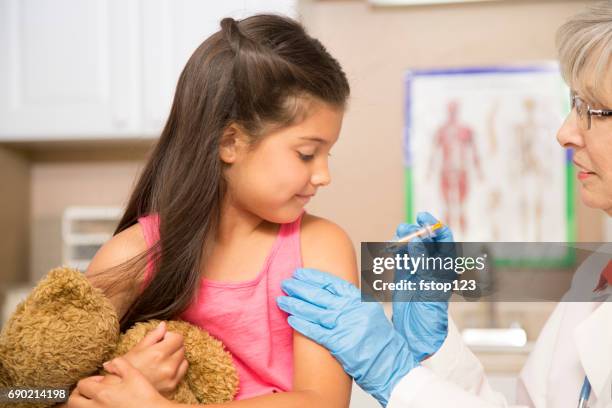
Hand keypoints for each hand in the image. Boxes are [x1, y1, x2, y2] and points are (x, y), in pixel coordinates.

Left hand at [67, 357, 168, 407]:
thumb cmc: (145, 397)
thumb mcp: (135, 375)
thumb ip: (120, 364)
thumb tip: (107, 364)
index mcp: (102, 393)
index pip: (82, 385)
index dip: (89, 381)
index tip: (98, 381)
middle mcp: (96, 407)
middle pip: (73, 402)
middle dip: (78, 394)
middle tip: (88, 391)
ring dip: (82, 404)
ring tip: (93, 400)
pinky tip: (102, 407)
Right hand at [122, 321, 187, 396]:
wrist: (123, 389)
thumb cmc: (128, 367)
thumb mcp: (137, 348)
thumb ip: (153, 335)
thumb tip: (164, 325)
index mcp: (158, 353)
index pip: (178, 338)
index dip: (170, 336)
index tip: (163, 339)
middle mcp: (168, 365)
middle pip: (182, 348)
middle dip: (173, 345)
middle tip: (161, 349)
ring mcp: (171, 376)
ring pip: (184, 359)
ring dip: (176, 356)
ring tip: (163, 359)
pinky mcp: (172, 385)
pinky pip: (183, 370)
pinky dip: (177, 367)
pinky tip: (166, 368)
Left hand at [277, 268, 417, 406]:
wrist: (392, 365)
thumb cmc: (381, 341)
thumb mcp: (370, 314)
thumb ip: (352, 302)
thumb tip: (331, 293)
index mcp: (360, 300)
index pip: (333, 283)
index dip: (314, 277)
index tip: (300, 273)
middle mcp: (352, 310)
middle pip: (320, 295)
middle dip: (300, 288)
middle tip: (286, 283)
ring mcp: (346, 326)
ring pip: (315, 311)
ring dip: (296, 304)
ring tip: (282, 299)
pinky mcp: (340, 344)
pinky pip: (316, 332)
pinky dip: (302, 325)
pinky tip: (290, 319)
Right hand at [392, 212, 455, 360]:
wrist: (416, 334)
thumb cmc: (430, 315)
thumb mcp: (430, 287)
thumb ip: (423, 263)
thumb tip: (417, 242)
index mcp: (446, 267)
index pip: (444, 240)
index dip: (434, 226)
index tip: (423, 218)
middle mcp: (433, 265)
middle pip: (426, 240)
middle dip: (417, 231)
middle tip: (406, 229)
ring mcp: (417, 269)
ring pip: (411, 246)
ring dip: (404, 238)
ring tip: (398, 235)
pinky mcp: (404, 274)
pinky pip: (400, 256)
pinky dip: (396, 249)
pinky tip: (392, 246)